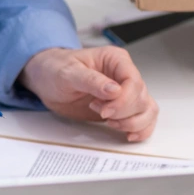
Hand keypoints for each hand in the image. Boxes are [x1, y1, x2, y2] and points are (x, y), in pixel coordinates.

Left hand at [20, 47, 157, 141]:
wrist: (46, 79)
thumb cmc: (55, 69)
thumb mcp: (68, 72)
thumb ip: (91, 80)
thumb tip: (114, 90)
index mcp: (115, 60)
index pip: (134, 81)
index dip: (124, 101)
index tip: (105, 111)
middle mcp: (124, 75)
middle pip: (141, 98)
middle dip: (123, 113)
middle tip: (101, 113)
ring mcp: (125, 93)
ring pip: (147, 110)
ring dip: (133, 123)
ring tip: (110, 123)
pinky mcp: (122, 109)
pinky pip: (143, 119)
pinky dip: (140, 130)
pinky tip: (128, 135)